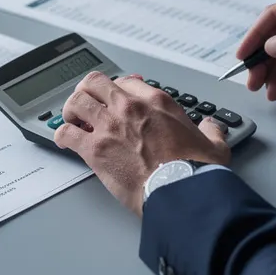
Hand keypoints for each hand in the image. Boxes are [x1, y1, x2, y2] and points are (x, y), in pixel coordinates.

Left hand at [55, 72, 230, 215]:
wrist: (181, 192)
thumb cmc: (195, 170)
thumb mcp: (213, 145)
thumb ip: (211, 131)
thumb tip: (213, 128)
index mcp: (155, 101)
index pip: (125, 82)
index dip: (117, 90)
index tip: (115, 99)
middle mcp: (128, 107)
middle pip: (94, 83)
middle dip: (87, 91)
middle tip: (87, 103)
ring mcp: (108, 126)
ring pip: (75, 102)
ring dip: (71, 110)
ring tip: (73, 120)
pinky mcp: (94, 150)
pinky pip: (66, 133)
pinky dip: (62, 135)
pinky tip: (64, 141)